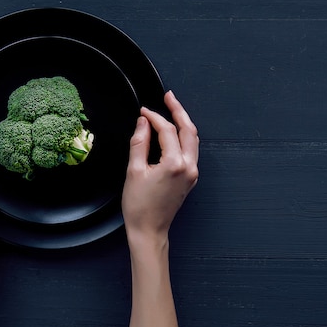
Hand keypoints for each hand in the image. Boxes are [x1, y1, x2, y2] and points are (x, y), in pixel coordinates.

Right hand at [122, 91, 198, 243]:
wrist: (149, 230)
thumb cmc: (139, 206)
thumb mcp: (134, 171)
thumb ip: (139, 142)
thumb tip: (143, 123)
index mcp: (175, 164)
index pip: (167, 130)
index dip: (155, 117)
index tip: (143, 111)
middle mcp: (188, 167)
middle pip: (188, 130)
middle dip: (178, 111)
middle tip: (168, 96)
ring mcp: (192, 174)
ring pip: (193, 140)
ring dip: (183, 123)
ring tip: (173, 109)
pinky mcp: (190, 179)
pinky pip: (191, 151)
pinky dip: (184, 138)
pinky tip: (174, 132)